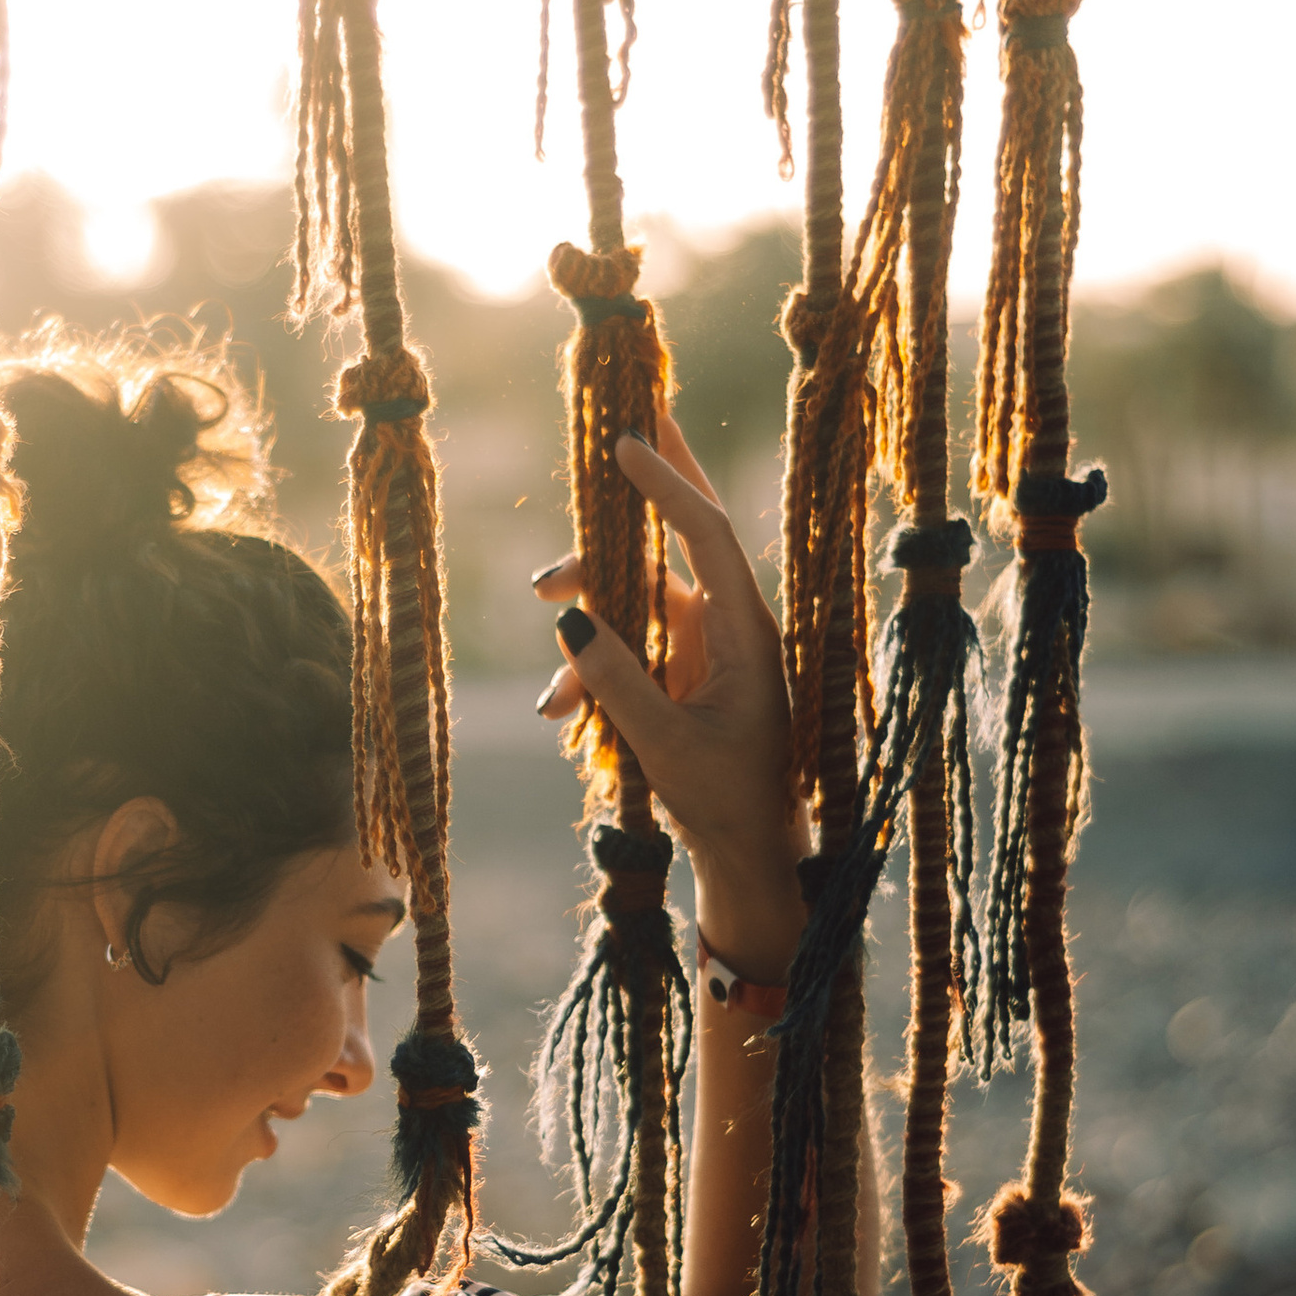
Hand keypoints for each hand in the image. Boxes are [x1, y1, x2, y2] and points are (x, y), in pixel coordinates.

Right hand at [531, 413, 803, 980]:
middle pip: (679, 539)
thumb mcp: (664, 744)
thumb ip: (614, 679)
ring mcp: (704, 647)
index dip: (667, 483)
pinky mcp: (682, 673)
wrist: (750, 855)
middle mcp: (728, 626)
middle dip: (633, 505)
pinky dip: (588, 667)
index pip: (705, 535)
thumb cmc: (724, 802)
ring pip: (636, 598)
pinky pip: (626, 646)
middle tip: (613, 439)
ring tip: (545, 642)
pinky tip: (558, 711)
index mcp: (744, 633)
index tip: (628, 440)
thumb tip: (568, 616)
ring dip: (585, 616)